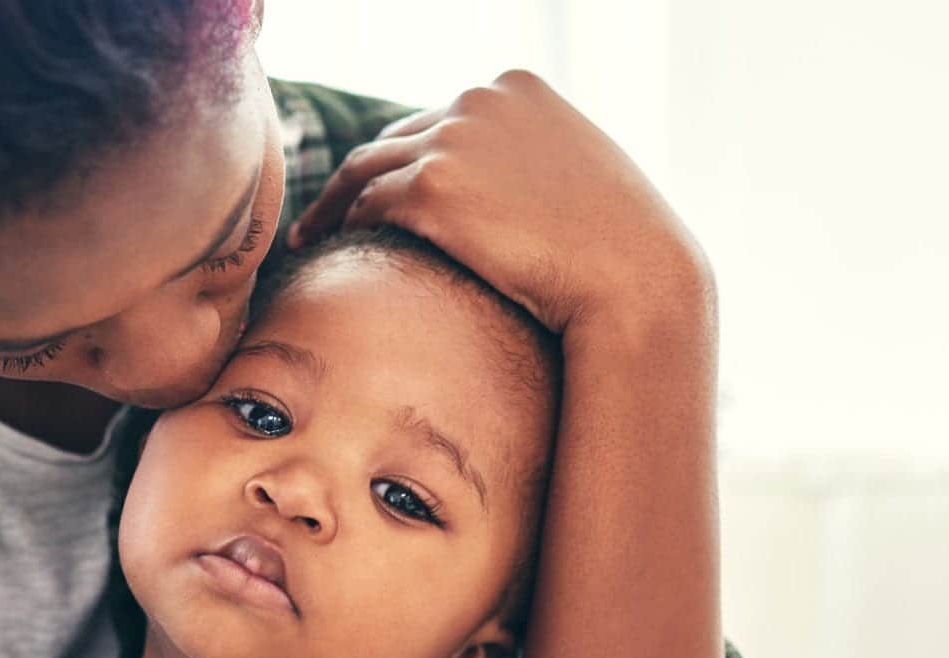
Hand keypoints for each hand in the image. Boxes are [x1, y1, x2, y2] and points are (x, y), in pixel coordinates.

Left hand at [289, 70, 711, 335]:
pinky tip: (332, 249)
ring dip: (335, 201)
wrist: (634, 280)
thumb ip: (536, 162)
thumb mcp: (583, 175)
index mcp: (517, 86)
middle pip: (398, 135)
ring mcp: (452, 138)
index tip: (390, 187)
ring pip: (367, 166)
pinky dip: (344, 223)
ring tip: (313, 233)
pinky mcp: (430, 187)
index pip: (444, 117)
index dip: (413, 155)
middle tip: (337, 213)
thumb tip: (505, 191)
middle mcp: (479, 99)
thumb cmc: (622, 246)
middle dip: (369, 175)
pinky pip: (367, 203)